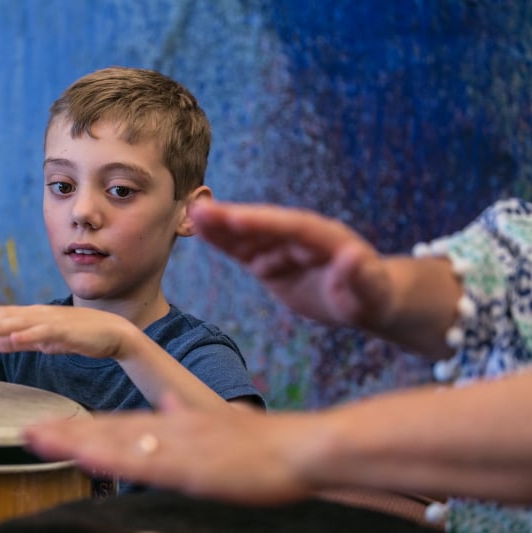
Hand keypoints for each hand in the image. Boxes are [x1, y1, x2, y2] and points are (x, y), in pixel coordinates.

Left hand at [0, 305, 132, 358]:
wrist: (114, 334)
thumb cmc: (79, 337)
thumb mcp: (43, 341)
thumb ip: (18, 341)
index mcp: (33, 317)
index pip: (0, 317)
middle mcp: (40, 315)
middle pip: (4, 317)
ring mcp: (53, 321)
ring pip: (20, 322)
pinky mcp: (67, 331)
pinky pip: (44, 333)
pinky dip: (27, 335)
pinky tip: (13, 338)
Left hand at [24, 392, 320, 504]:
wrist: (297, 448)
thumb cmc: (260, 447)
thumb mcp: (216, 428)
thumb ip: (189, 417)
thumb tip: (171, 405)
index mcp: (173, 426)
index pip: (118, 425)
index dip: (82, 427)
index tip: (51, 429)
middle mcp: (168, 431)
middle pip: (109, 431)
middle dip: (66, 433)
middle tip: (28, 432)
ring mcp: (177, 447)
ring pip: (118, 442)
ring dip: (77, 440)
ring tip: (40, 438)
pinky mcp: (191, 465)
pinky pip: (145, 461)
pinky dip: (113, 455)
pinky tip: (89, 453)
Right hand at [188, 199, 390, 329]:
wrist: (364, 296)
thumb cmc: (371, 295)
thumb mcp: (372, 292)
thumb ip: (361, 276)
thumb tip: (353, 257)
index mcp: (325, 238)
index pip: (291, 227)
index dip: (263, 223)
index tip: (235, 218)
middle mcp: (300, 236)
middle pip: (264, 225)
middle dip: (234, 219)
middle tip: (202, 210)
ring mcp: (283, 246)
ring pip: (249, 235)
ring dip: (221, 226)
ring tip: (192, 214)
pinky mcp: (270, 261)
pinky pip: (243, 250)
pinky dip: (222, 241)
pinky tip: (200, 229)